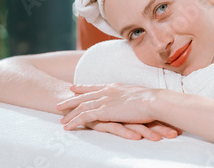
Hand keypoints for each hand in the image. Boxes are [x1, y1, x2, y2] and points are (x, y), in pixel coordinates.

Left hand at [56, 83, 173, 139]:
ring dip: (70, 113)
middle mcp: (107, 91)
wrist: (153, 101)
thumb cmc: (151, 99)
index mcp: (115, 86)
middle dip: (71, 99)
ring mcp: (104, 101)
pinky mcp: (103, 111)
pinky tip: (67, 127)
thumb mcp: (138, 94)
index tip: (74, 87)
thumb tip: (132, 100)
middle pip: (84, 95)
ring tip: (61, 119)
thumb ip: (130, 97)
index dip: (84, 87)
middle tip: (61, 103)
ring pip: (81, 106)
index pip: (96, 86)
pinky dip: (74, 122)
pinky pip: (84, 117)